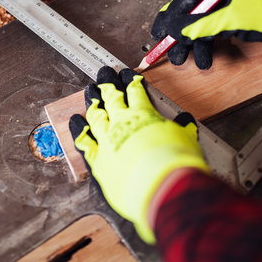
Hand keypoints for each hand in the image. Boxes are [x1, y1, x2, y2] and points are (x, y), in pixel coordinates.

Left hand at [69, 66, 208, 243]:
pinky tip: (75, 120)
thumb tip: (186, 121)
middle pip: (111, 97)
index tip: (126, 74)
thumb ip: (182, 128)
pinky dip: (78, 129)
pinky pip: (83, 140)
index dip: (130, 81)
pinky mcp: (97, 160)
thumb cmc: (176, 164)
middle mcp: (122, 123)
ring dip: (92, 101)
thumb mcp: (186, 140)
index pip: (135, 92)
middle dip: (107, 84)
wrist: (163, 187)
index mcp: (144, 115)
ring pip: (95, 115)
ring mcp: (106, 140)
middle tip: (103, 74)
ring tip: (89, 90)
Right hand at [151, 0, 261, 69]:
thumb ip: (204, 25)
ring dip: (197, 45)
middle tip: (173, 55)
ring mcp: (232, 7)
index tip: (157, 34)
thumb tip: (177, 32)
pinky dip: (211, 46)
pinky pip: (217, 33)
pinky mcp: (240, 20)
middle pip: (193, 14)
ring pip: (205, 27)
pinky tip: (207, 59)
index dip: (169, 16)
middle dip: (182, 36)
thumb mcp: (235, 18)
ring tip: (194, 62)